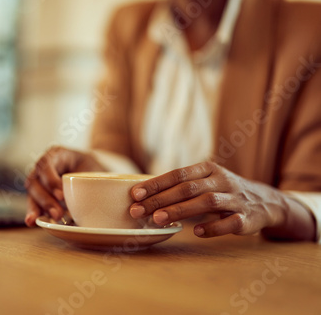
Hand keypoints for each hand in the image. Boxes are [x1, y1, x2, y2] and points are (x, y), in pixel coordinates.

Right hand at [24, 146, 104, 226]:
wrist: (92, 173)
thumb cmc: (94, 169)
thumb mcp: (96, 167)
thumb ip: (98, 176)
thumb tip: (109, 193)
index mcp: (56, 154)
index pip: (46, 164)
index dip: (51, 180)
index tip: (62, 195)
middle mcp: (43, 166)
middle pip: (36, 180)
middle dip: (46, 199)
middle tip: (58, 214)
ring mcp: (39, 179)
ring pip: (32, 192)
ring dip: (39, 207)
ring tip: (50, 219)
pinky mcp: (39, 194)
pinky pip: (33, 202)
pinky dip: (33, 212)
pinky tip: (32, 221)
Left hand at [129, 161, 314, 239]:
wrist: (265, 202)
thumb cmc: (222, 191)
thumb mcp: (204, 181)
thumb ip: (179, 185)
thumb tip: (142, 194)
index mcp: (208, 169)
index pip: (177, 174)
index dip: (155, 184)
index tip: (134, 194)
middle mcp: (222, 180)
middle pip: (187, 188)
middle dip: (160, 200)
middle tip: (138, 211)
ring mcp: (236, 198)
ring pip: (207, 202)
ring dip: (180, 211)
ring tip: (158, 220)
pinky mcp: (247, 217)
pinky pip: (230, 222)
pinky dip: (214, 227)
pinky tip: (197, 233)